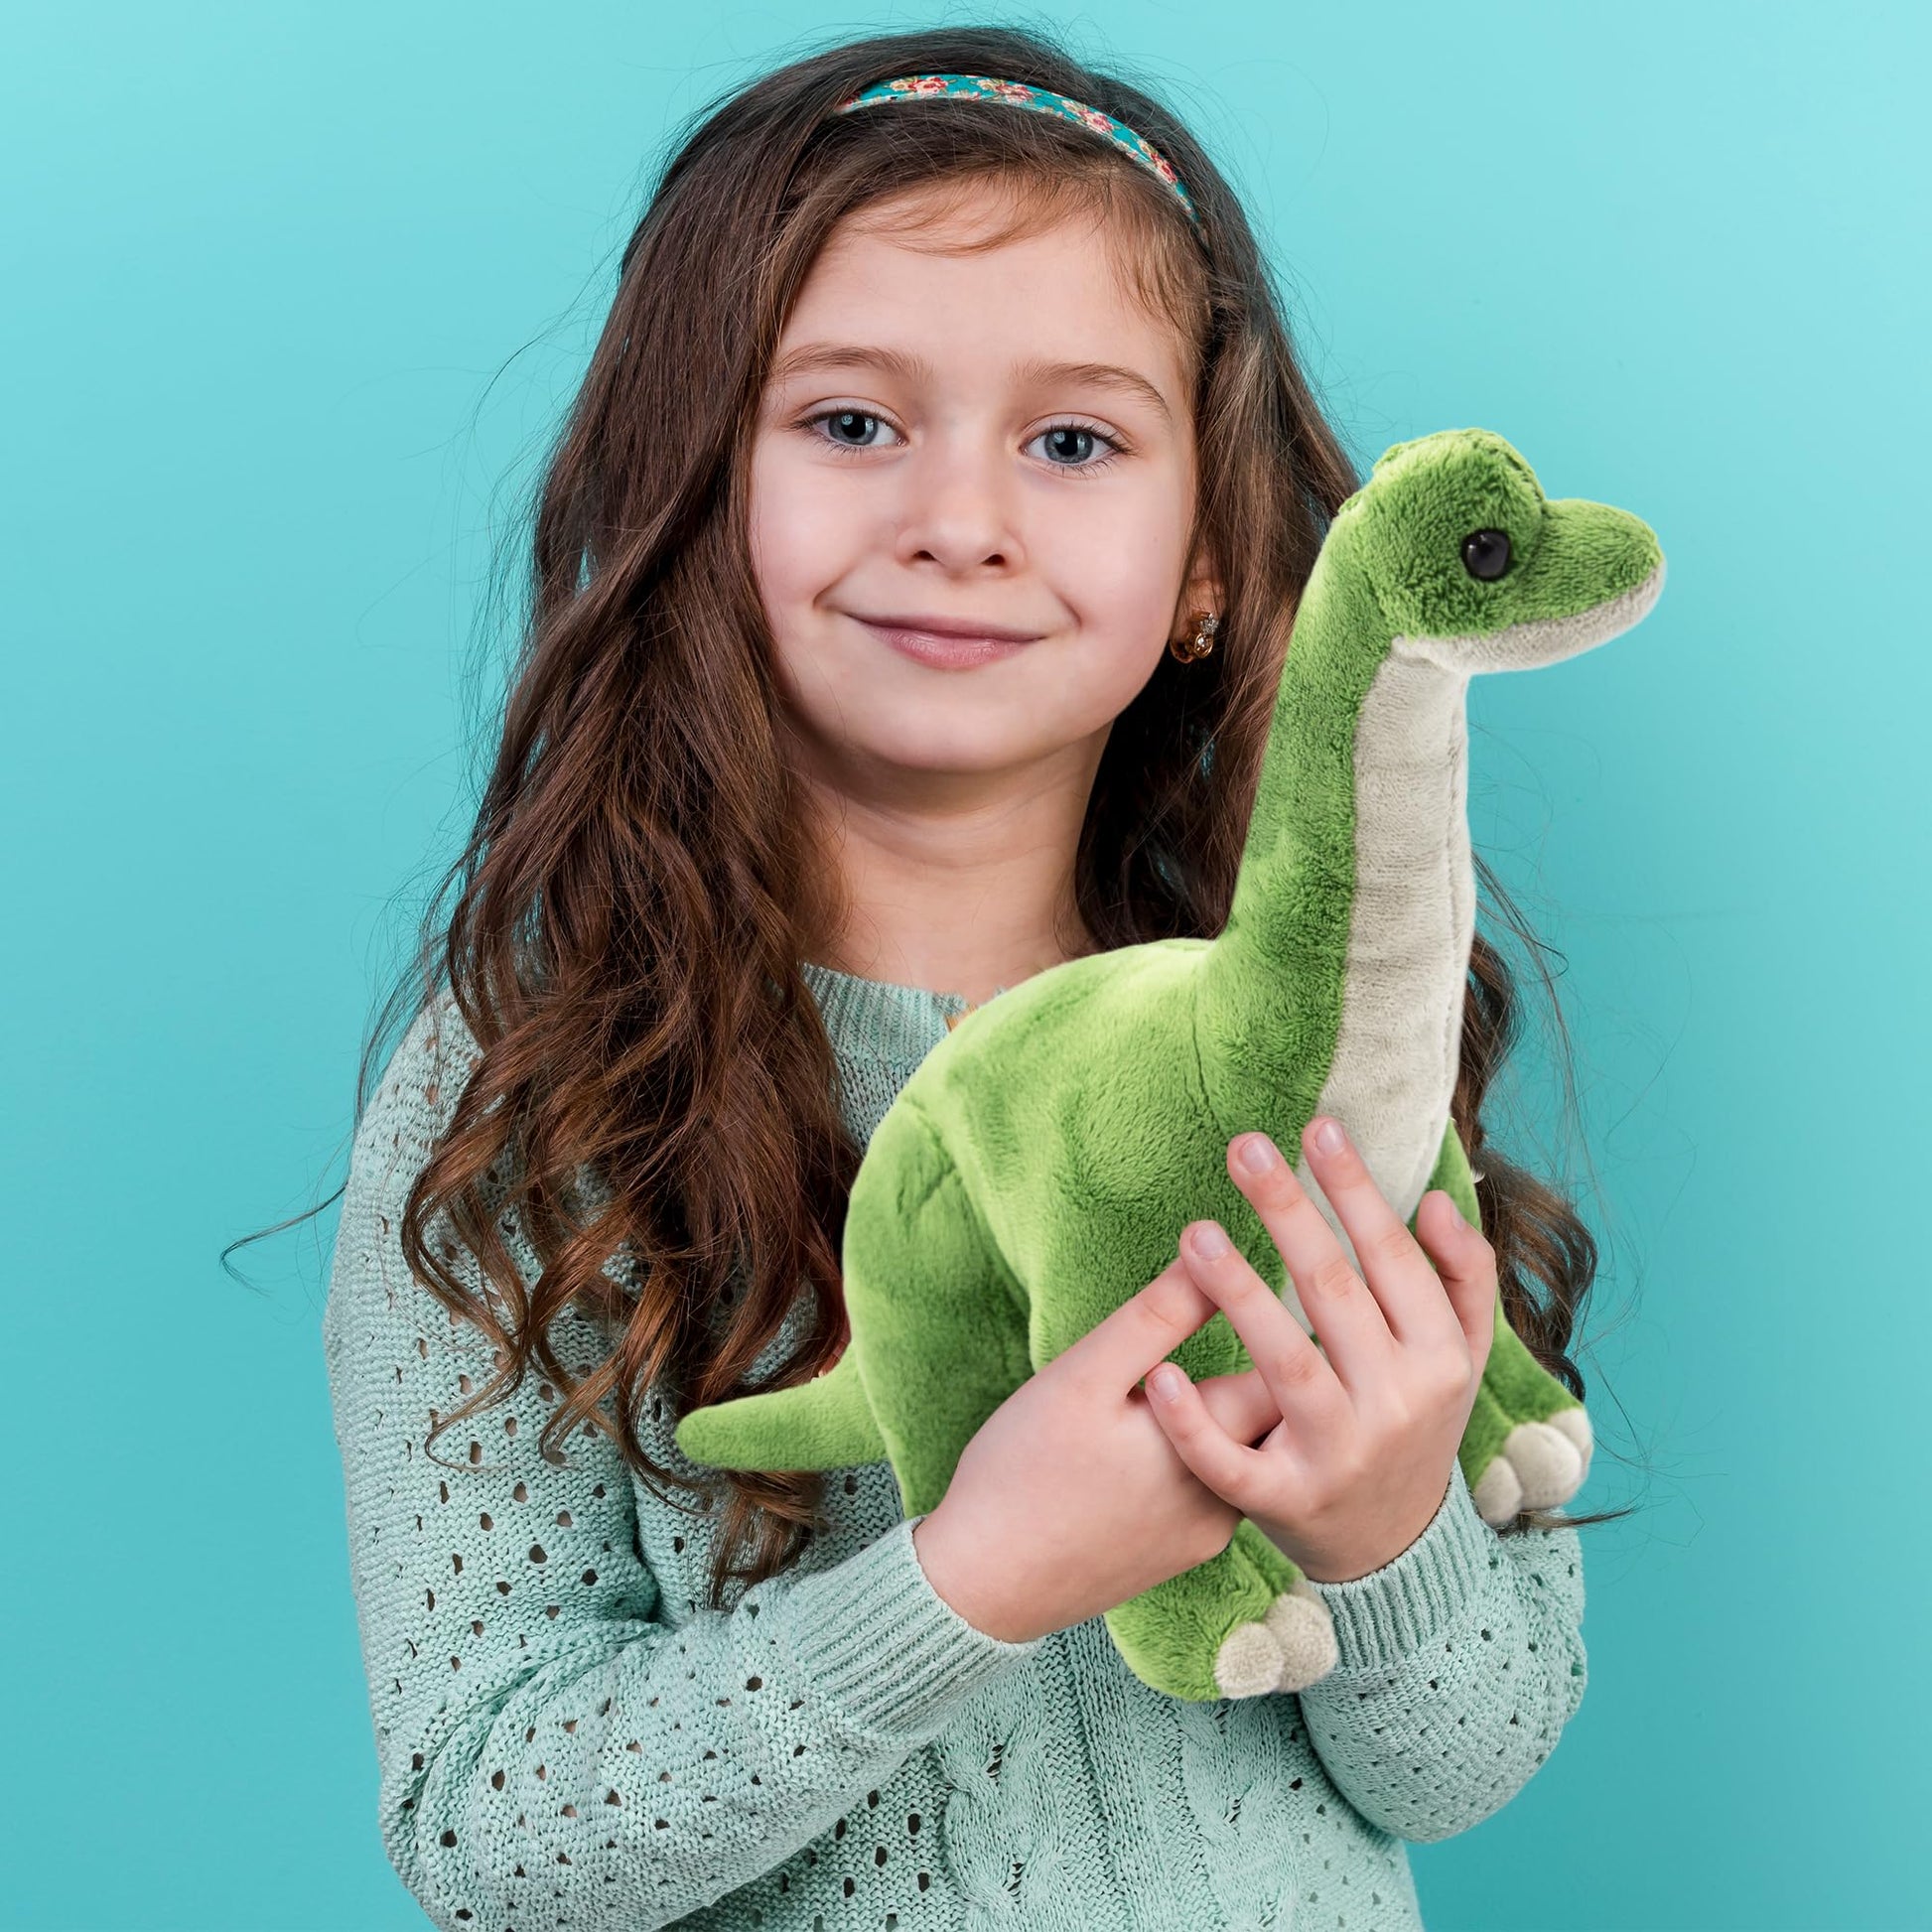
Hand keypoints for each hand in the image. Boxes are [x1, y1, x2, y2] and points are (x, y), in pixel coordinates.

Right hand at [912, 1257, 1289, 1645]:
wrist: (984, 1589)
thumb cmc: (1023, 1471)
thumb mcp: (1084, 1376)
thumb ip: (1158, 1315)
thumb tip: (1212, 1253)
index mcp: (1213, 1442)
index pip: (1284, 1366)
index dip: (1269, 1318)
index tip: (1249, 1286)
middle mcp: (1229, 1496)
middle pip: (1268, 1413)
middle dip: (1248, 1363)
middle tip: (1219, 1322)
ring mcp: (1207, 1535)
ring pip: (1241, 1452)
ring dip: (1222, 1414)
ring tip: (1187, 1375)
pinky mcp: (1181, 1558)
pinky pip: (1213, 1490)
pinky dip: (1199, 1456)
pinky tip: (1153, 1441)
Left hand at [1144, 1116, 1497, 1583]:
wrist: (1396, 1550)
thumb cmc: (1415, 1422)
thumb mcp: (1459, 1354)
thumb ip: (1459, 1276)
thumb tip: (1434, 1200)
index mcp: (1440, 1360)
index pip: (1392, 1259)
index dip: (1357, 1191)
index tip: (1318, 1126)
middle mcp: (1395, 1404)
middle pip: (1334, 1294)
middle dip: (1289, 1213)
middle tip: (1243, 1147)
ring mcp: (1339, 1456)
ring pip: (1284, 1365)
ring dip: (1238, 1294)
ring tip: (1194, 1232)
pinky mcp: (1283, 1503)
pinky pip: (1230, 1462)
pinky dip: (1192, 1423)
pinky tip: (1158, 1373)